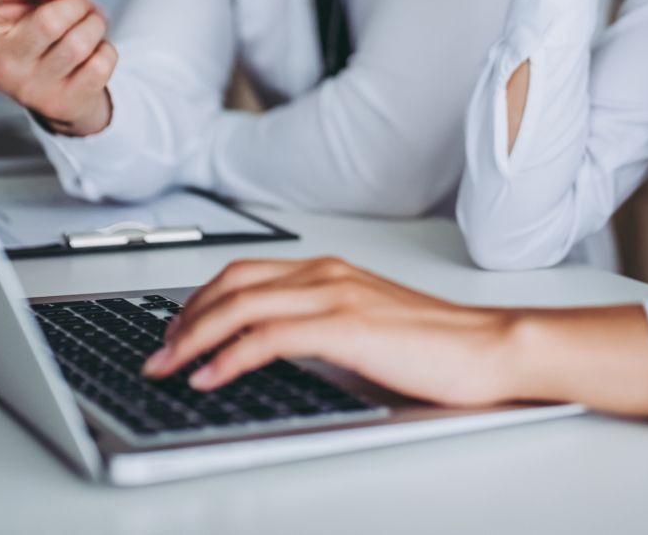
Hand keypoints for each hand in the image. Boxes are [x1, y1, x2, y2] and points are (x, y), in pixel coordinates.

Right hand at [0, 0, 115, 134]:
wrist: (54, 75)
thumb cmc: (26, 24)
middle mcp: (1, 69)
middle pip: (51, 21)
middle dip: (77, 1)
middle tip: (79, 0)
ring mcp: (32, 91)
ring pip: (81, 42)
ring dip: (95, 21)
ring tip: (89, 20)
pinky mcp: (63, 105)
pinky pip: (102, 63)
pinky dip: (105, 47)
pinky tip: (91, 51)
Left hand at [141, 257, 523, 407]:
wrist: (488, 349)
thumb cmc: (437, 346)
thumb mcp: (364, 328)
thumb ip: (320, 328)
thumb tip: (270, 352)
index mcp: (329, 271)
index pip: (243, 274)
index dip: (199, 302)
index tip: (175, 332)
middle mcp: (326, 274)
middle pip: (231, 285)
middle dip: (184, 319)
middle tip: (158, 354)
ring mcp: (334, 296)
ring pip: (239, 306)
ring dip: (194, 338)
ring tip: (169, 367)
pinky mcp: (344, 327)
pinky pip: (266, 338)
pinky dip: (229, 356)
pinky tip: (209, 377)